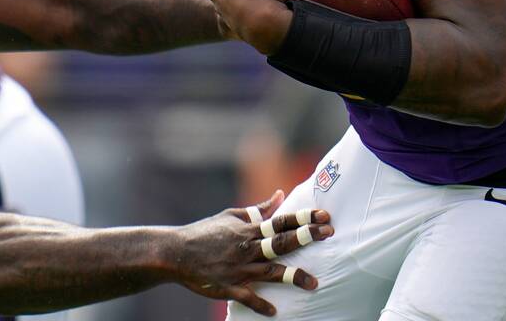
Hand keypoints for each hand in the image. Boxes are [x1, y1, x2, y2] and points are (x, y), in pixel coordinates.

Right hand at [175, 190, 331, 316]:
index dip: (303, 218)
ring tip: (314, 283)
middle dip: (307, 237)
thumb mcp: (230, 216)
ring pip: (270, 272)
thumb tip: (280, 195)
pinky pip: (248, 297)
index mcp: (247, 229)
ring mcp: (238, 268)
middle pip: (281, 242)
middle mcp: (246, 247)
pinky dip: (261, 304)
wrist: (175, 252)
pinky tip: (275, 310)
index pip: (280, 221)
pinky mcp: (228, 287)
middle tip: (330, 233)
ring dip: (293, 276)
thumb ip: (258, 209)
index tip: (324, 216)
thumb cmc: (204, 232)